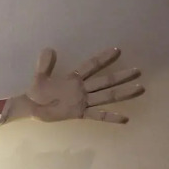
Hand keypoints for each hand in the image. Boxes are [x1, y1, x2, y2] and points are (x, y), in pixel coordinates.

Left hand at [4, 48, 143, 123]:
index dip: (102, 59)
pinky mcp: (80, 113)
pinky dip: (110, 117)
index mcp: (73, 78)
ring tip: (139, 88)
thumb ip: (45, 65)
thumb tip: (49, 49)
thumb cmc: (36, 92)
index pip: (90, 66)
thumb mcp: (39, 77)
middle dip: (120, 76)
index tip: (116, 50)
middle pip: (104, 81)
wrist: (30, 108)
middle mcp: (81, 89)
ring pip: (105, 96)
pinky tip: (125, 118)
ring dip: (122, 93)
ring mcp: (83, 101)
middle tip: (137, 70)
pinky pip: (97, 115)